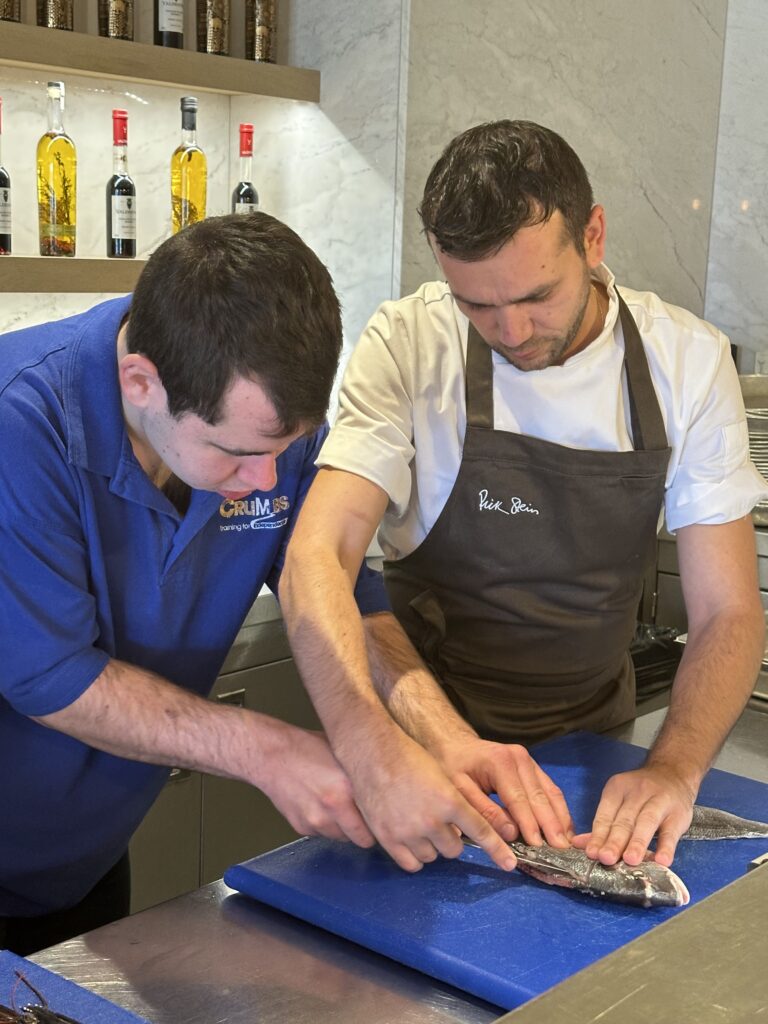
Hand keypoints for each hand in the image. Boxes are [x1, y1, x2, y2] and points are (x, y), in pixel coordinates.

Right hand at [256, 725, 375, 845]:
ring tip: (337, 805)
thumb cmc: (307, 748)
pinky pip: (322, 834)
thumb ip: (362, 776)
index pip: (376, 823)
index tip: (383, 819)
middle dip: (365, 831)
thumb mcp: (343, 755)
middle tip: (363, 816)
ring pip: (341, 838)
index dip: (381, 822)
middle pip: (362, 839)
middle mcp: (333, 809)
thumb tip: (385, 789)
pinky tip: (318, 804)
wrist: (271, 755)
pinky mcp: (302, 828)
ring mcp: (316, 821)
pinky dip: (324, 825)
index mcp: (347, 788)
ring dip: (344, 829)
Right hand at [342, 727, 518, 872]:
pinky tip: (409, 839)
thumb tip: (466, 829)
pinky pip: (411, 864)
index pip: (481, 832)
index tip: (509, 864)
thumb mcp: (442, 776)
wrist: (373, 752)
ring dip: (431, 846)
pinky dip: (414, 856)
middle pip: (455, 849)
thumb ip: (455, 804)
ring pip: (433, 857)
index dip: (497, 850)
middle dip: (451, 839)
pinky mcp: (388, 839)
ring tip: (419, 824)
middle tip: (440, 823)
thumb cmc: (409, 758)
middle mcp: (432, 820)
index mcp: (450, 800)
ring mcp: (409, 832)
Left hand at [438, 738, 573, 847]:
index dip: (530, 824)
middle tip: (560, 850)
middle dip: (551, 825)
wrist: (457, 745)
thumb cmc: (453, 767)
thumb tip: (511, 833)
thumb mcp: (459, 789)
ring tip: (566, 843)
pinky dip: (558, 810)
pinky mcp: (534, 767)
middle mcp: (520, 758)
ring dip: (560, 819)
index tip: (538, 847)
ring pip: (551, 793)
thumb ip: (484, 811)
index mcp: (500, 762)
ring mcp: (530, 761)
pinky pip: (550, 790)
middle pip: (540, 796)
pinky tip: (562, 829)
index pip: (519, 799)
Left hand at [571, 766, 695, 865]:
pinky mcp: (678, 814)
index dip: (598, 835)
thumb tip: (580, 844)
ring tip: (630, 860)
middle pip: (624, 820)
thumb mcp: (619, 800)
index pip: (605, 815)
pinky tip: (662, 861)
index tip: (592, 853)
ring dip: (637, 843)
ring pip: (646, 823)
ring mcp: (659, 801)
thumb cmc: (641, 793)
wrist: (673, 773)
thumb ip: (603, 824)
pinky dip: (666, 846)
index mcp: (617, 789)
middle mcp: (637, 793)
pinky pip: (671, 832)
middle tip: (606, 858)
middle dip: (614, 841)